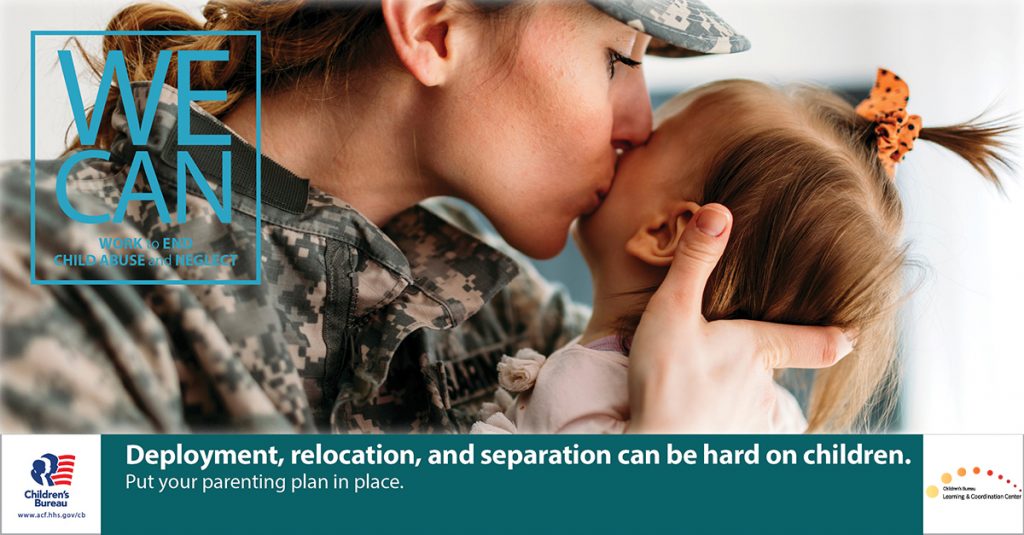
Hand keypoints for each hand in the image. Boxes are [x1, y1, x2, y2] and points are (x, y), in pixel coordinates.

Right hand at [626, 204, 853, 432]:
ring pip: (756, 406)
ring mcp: (749, 423)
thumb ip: (695, 261)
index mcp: (758, 349)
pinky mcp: (730, 448)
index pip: (821, 343)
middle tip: (737, 362)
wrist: (654, 448)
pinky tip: (702, 425)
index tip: (857, 332)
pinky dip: (724, 428)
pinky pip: (737, 435)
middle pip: (777, 374)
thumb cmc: (666, 380)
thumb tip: (719, 211)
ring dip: (740, 401)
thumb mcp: (673, 310)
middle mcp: (763, 388)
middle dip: (762, 368)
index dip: (842, 336)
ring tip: (709, 395)